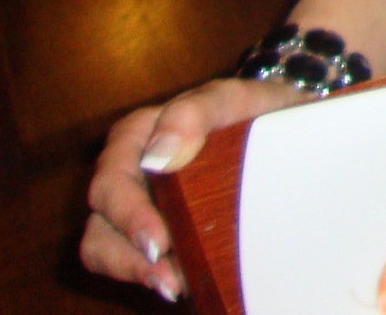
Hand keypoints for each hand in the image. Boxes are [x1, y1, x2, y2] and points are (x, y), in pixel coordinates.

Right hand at [82, 78, 308, 299]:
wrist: (284, 128)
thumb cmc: (253, 110)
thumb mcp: (236, 100)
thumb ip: (198, 111)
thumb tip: (157, 154)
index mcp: (139, 133)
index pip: (113, 175)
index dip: (128, 214)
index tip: (159, 242)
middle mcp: (129, 170)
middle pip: (102, 218)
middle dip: (128, 252)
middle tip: (168, 276)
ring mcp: (138, 203)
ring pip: (103, 245)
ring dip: (133, 270)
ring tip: (174, 286)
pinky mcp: (155, 230)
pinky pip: (132, 260)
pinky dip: (148, 275)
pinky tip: (180, 282)